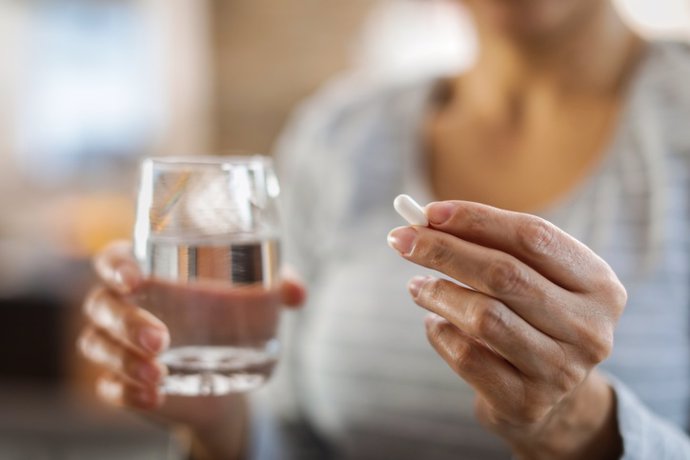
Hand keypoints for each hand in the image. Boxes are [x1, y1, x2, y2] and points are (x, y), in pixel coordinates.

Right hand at [78, 240, 305, 454]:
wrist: (227, 372)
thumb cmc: (229, 316)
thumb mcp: (253, 297)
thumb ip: (276, 286)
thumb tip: (296, 293)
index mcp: (149, 272)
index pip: (113, 260)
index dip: (116, 266)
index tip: (135, 278)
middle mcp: (126, 305)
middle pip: (102, 305)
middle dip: (126, 321)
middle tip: (162, 339)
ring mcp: (120, 345)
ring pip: (97, 345)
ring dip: (123, 360)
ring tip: (159, 374)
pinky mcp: (122, 380)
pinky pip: (107, 387)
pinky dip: (125, 392)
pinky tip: (154, 397)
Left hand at [388, 201, 626, 458]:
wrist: (551, 399)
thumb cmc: (532, 319)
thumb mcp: (532, 279)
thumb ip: (492, 247)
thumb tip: (428, 221)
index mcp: (599, 284)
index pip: (534, 236)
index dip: (477, 220)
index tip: (429, 213)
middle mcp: (589, 328)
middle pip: (505, 274)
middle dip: (444, 250)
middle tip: (401, 240)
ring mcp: (561, 371)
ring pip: (484, 317)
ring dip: (438, 293)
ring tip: (417, 286)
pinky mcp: (527, 403)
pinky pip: (467, 357)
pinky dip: (440, 333)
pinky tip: (435, 324)